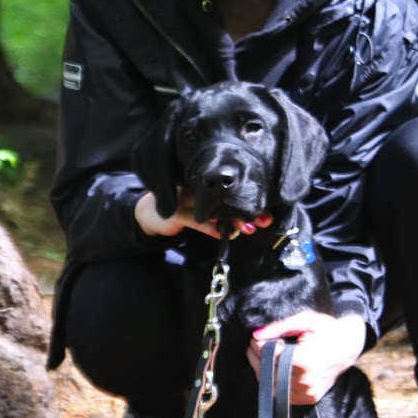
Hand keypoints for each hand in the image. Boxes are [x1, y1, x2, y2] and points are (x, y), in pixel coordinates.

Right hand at [133, 190, 273, 239]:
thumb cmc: (183, 209)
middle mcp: (197, 186)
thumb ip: (224, 214)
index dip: (250, 198)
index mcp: (206, 183)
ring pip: (213, 207)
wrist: (150, 214)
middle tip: (264, 220)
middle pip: (226, 196)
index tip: (267, 213)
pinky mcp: (174, 211)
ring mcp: (185, 197)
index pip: (231, 189)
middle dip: (247, 209)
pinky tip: (223, 234)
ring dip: (232, 219)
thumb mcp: (204, 210)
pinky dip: (210, 227)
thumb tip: (251, 222)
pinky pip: (195, 220)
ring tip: (248, 229)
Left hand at [248, 312, 366, 404]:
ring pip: (271, 384)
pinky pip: (282, 393)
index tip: (255, 337)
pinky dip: (273, 381)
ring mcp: (306, 393)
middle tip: (254, 343)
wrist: (348, 346)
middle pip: (267, 370)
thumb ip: (279, 327)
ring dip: (261, 369)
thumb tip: (256, 334)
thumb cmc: (327, 329)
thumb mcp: (305, 320)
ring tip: (262, 354)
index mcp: (302, 361)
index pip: (268, 355)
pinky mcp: (308, 398)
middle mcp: (303, 381)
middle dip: (256, 356)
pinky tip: (272, 368)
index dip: (258, 345)